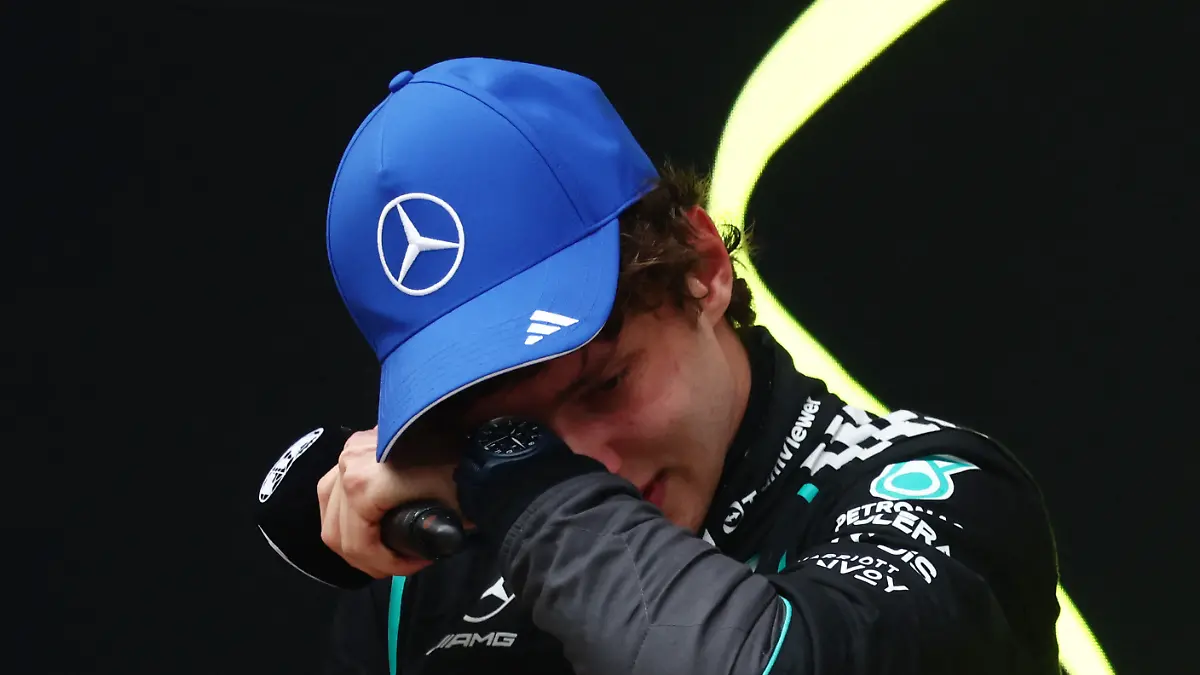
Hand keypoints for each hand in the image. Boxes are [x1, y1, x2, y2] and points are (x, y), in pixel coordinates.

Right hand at [317, 426, 460, 577]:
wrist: (460, 406)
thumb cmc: (459, 453)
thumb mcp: (456, 502)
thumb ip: (442, 534)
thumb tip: (437, 552)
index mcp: (362, 485)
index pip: (357, 545)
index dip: (385, 566)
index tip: (417, 563)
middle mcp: (346, 467)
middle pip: (335, 533)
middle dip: (367, 558)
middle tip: (400, 563)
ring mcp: (347, 453)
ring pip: (329, 512)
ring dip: (352, 537)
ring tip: (385, 547)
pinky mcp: (353, 444)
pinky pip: (334, 489)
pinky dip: (345, 513)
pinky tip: (370, 521)